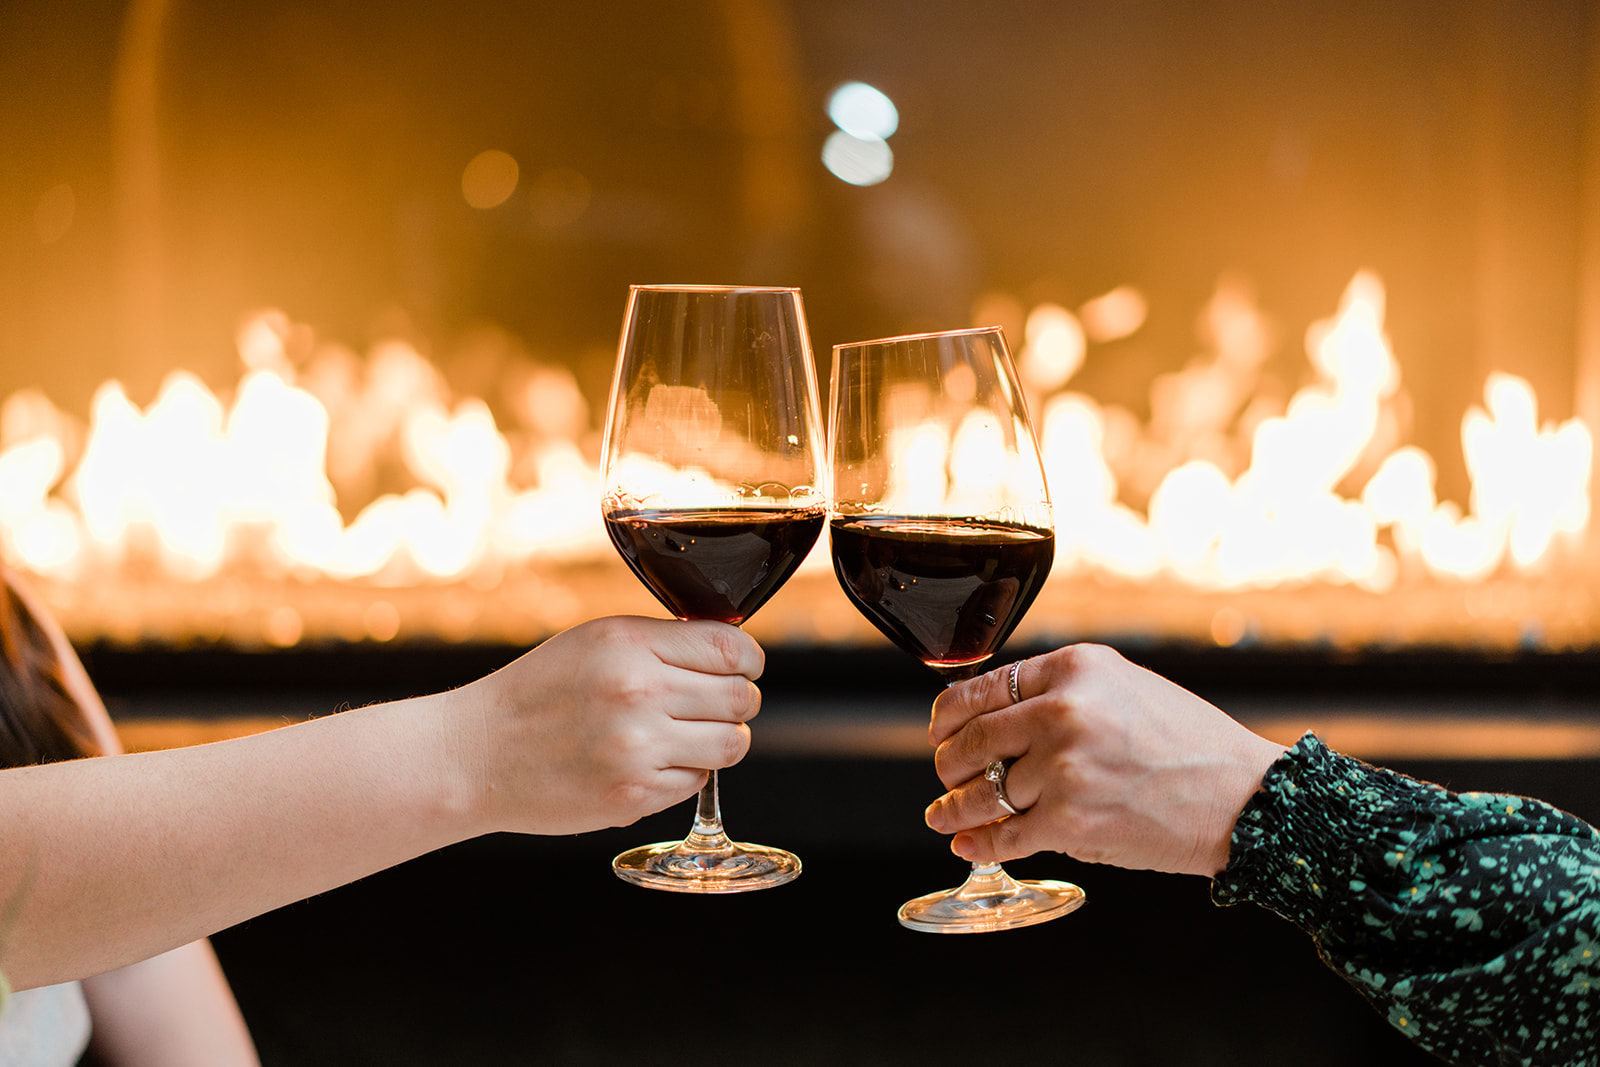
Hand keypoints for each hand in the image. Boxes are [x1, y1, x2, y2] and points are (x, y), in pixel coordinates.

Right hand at [454, 616, 762, 835]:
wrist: (475, 755)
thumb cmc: (538, 693)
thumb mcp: (596, 641)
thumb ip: (662, 643)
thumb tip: (734, 652)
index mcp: (630, 644)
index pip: (732, 650)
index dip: (750, 662)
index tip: (745, 669)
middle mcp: (638, 692)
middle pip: (741, 698)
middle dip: (738, 703)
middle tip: (715, 708)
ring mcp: (637, 747)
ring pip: (731, 745)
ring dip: (721, 742)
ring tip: (689, 737)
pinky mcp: (633, 794)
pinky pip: (697, 782)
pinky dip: (686, 774)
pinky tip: (651, 762)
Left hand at [923, 643, 1283, 876]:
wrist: (1244, 797)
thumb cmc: (1190, 743)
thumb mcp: (1124, 685)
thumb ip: (1062, 690)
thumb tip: (997, 714)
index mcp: (1075, 668)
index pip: (982, 689)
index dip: (948, 716)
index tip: (940, 730)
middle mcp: (1063, 712)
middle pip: (972, 740)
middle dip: (947, 763)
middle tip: (945, 774)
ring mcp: (1064, 768)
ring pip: (982, 792)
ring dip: (954, 808)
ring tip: (943, 814)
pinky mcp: (1070, 822)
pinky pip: (1005, 835)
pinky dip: (980, 844)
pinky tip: (968, 845)